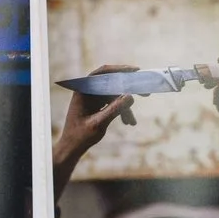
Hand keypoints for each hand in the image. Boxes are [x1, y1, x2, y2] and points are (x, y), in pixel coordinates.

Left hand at [53, 64, 137, 185]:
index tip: (136, 71)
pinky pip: (113, 103)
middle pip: (112, 83)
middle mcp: (88, 90)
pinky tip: (128, 122)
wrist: (72, 147)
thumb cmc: (81, 136)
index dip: (121, 70)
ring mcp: (93, 97)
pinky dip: (121, 111)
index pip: (103, 73)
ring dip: (125, 107)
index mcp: (83, 89)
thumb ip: (115, 109)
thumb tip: (131, 96)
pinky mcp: (97, 104)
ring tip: (132, 122)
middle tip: (146, 93)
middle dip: (129, 89)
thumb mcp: (99, 123)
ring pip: (114, 95)